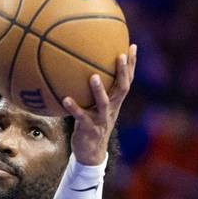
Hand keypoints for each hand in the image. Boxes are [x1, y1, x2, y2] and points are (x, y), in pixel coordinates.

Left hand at [62, 44, 136, 166]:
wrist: (90, 152)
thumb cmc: (91, 123)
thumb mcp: (96, 106)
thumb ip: (94, 90)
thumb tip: (83, 68)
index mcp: (115, 102)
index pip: (127, 80)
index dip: (131, 65)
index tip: (132, 46)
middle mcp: (112, 108)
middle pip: (122, 88)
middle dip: (123, 72)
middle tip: (120, 55)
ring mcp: (101, 119)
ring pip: (103, 103)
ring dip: (99, 90)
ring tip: (93, 77)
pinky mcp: (88, 128)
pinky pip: (81, 117)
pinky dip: (73, 108)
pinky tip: (65, 99)